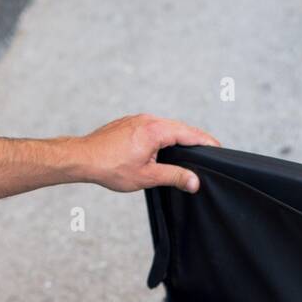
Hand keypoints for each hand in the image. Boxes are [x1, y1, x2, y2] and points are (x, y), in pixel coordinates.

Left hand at [73, 114, 219, 193]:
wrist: (82, 158)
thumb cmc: (110, 167)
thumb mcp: (147, 176)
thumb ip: (174, 177)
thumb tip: (195, 182)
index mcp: (156, 130)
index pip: (190, 134)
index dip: (206, 142)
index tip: (219, 149)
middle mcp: (148, 119)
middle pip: (180, 128)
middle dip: (195, 139)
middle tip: (208, 151)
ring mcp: (138, 119)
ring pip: (166, 127)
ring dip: (178, 138)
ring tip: (189, 151)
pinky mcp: (129, 123)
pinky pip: (153, 127)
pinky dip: (164, 136)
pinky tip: (164, 148)